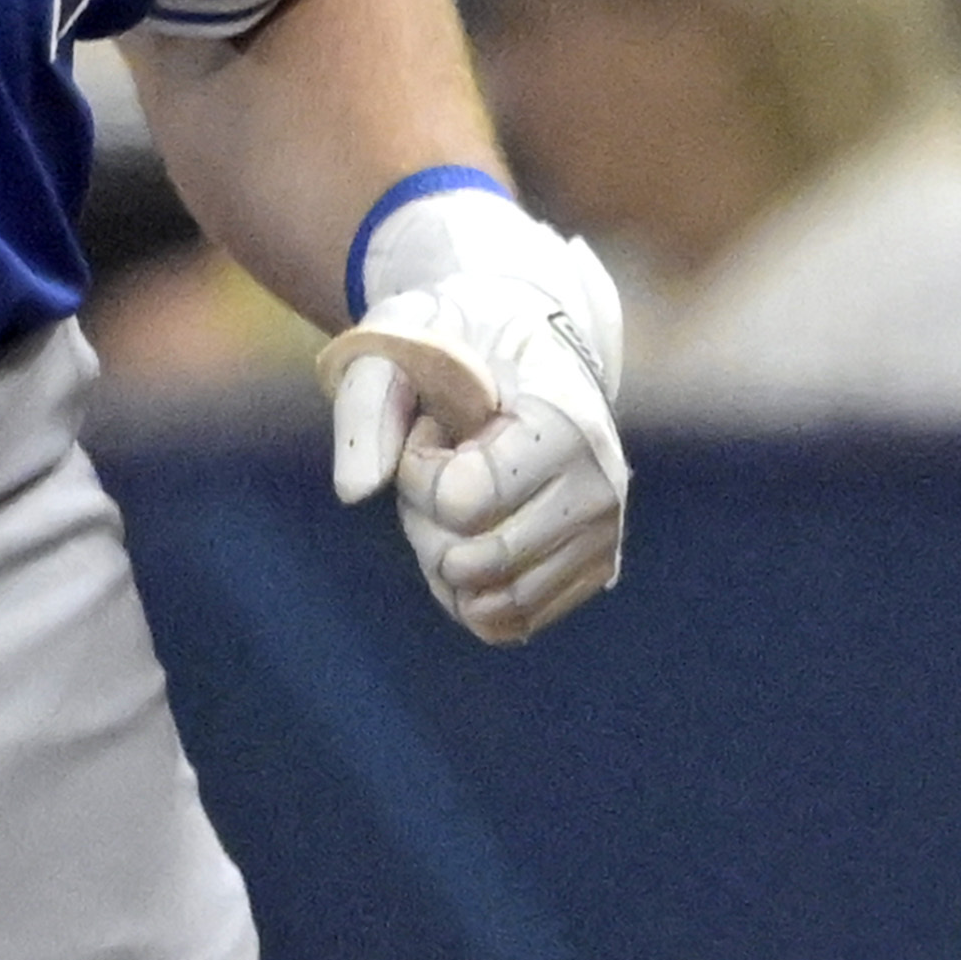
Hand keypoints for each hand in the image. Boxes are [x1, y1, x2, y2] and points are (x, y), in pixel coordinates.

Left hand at [320, 182, 628, 644]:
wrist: (532, 342)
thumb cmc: (460, 336)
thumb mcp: (401, 339)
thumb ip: (368, 404)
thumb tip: (356, 493)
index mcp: (569, 421)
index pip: (461, 501)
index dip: (419, 471)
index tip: (436, 425)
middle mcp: (601, 486)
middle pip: (471, 562)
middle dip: (425, 519)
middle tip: (445, 461)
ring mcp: (604, 536)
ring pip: (487, 603)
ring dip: (444, 556)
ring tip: (462, 492)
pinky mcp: (594, 571)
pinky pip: (507, 623)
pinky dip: (467, 592)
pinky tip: (470, 533)